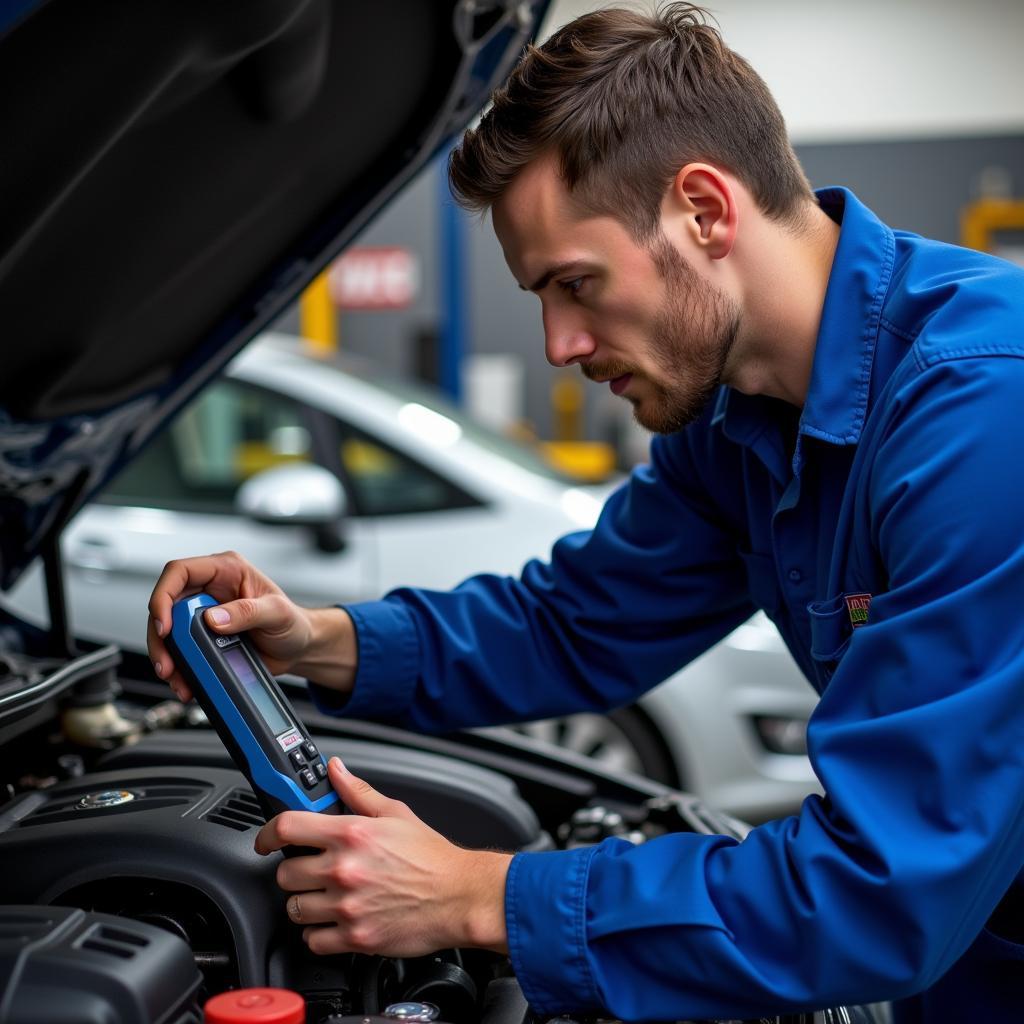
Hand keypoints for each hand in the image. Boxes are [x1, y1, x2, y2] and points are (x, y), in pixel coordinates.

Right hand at [147, 550, 353, 700]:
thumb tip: (213, 619)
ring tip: (177, 678)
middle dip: (160, 636)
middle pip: (167, 605)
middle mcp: (210, 589)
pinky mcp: (203, 637)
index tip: (165, 625)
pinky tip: (186, 681)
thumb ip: (248, 612)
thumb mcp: (278, 613)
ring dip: (167, 656)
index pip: (180, 572)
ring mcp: (203, 614)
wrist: (298, 648)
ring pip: (168, 631)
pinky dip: (179, 667)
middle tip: (167, 662)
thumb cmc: (293, 622)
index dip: (164, 595)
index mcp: (226, 570)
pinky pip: (181, 650)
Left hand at [256, 758, 510, 957]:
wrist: (459, 896)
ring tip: (325, 896)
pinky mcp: (355, 937)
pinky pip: (312, 940)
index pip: (287, 828)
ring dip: (305, 903)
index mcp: (352, 833)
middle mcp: (344, 869)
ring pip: (294, 909)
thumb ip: (358, 792)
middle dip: (295, 871)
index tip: (265, 841)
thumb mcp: (395, 813)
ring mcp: (347, 906)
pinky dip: (318, 933)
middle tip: (312, 870)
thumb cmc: (432, 857)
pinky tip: (334, 921)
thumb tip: (335, 770)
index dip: (267, 834)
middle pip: (285, 873)